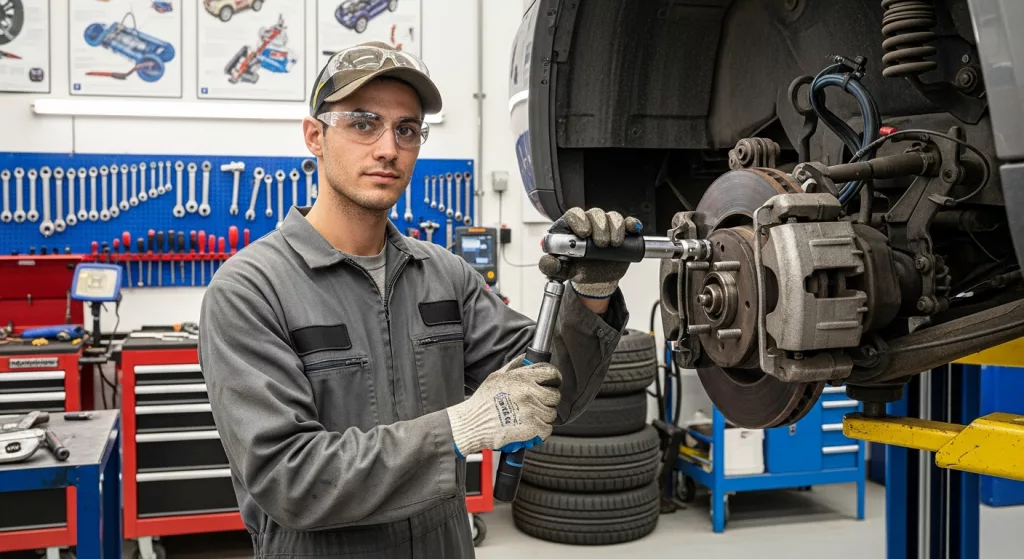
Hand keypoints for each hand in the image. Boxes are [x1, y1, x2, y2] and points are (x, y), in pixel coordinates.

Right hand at [446, 355, 561, 457]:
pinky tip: (530, 428)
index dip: (554, 378)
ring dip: (544, 416)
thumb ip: (513, 366)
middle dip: (549, 400)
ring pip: (551, 413)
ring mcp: (531, 410)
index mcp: (521, 378)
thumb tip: (525, 359)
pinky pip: (547, 429)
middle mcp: (528, 392)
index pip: (550, 373)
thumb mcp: (495, 376)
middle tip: (539, 403)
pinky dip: (540, 431)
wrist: (472, 424)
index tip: (553, 382)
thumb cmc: (481, 402)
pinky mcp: (531, 428)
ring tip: (531, 417)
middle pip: (555, 395)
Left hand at [540, 207, 642, 297]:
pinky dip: (631, 224)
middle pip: (595, 214)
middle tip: (600, 243)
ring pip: (612, 217)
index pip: (573, 214)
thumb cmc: (576, 269)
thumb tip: (548, 261)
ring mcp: (606, 226)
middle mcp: (588, 223)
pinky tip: (632, 229)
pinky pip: (628, 223)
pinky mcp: (621, 232)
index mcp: (570, 227)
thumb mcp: (561, 270)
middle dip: (600, 228)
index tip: (584, 233)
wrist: (594, 279)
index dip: (579, 220)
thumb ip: (551, 267)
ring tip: (613, 244)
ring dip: (615, 228)